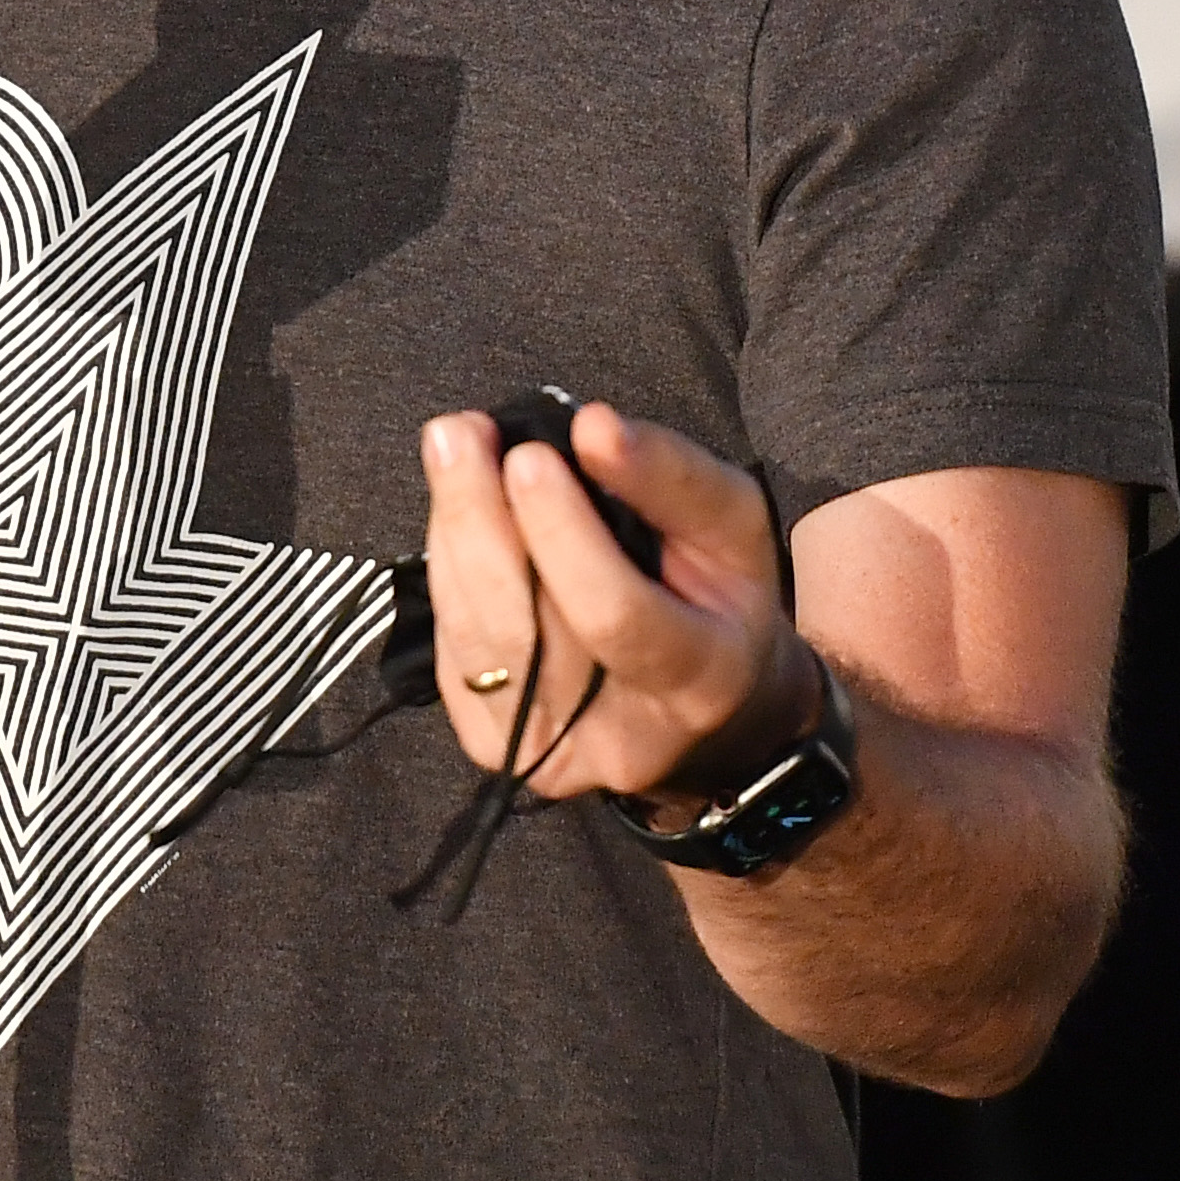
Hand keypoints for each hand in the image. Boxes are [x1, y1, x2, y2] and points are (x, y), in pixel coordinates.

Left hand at [419, 403, 814, 802]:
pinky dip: (446, 577)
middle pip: (524, 629)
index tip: (527, 454)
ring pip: (475, 640)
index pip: (615, 614)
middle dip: (479, 520)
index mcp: (700, 681)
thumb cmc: (722, 600)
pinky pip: (453, 656)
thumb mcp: (732, 529)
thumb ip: (670, 477)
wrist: (712, 711)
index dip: (562, 535)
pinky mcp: (500, 748)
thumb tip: (591, 425)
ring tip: (450, 452)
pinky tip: (457, 520)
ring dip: (450, 537)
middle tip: (458, 434)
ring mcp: (555, 755)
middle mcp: (624, 739)